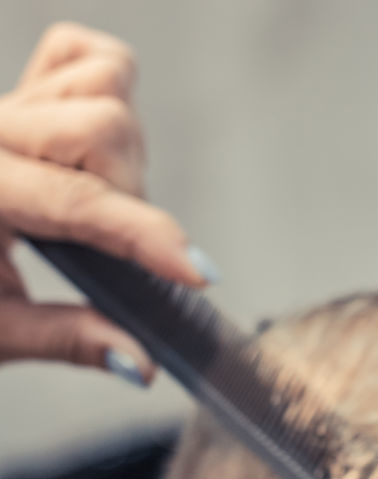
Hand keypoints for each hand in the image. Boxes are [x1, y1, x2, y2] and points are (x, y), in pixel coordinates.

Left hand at [0, 23, 211, 375]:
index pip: (81, 204)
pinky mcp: (19, 94)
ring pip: (105, 84)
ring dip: (121, 144)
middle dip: (131, 191)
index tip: (197, 274)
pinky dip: (102, 87)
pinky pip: (80, 56)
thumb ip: (70, 340)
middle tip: (108, 241)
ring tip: (97, 192)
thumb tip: (140, 363)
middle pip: (104, 126)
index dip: (147, 239)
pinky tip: (88, 143)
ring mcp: (6, 106)